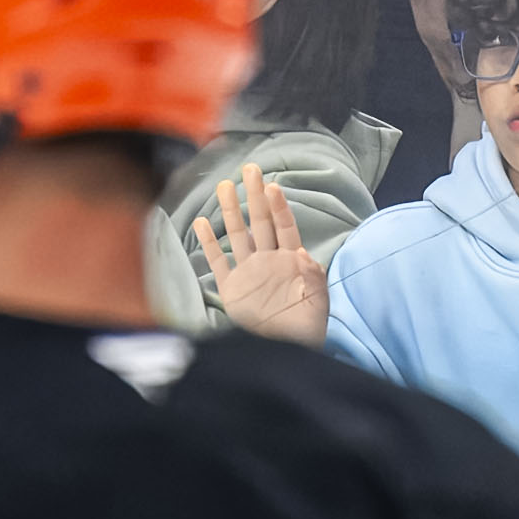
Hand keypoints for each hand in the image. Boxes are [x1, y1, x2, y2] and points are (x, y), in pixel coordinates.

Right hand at [192, 163, 328, 344]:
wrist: (286, 350)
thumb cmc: (308, 327)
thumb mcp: (317, 302)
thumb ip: (312, 277)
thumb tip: (303, 253)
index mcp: (292, 261)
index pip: (284, 227)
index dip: (279, 206)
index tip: (273, 185)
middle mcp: (269, 261)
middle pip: (261, 222)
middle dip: (255, 195)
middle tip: (250, 168)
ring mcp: (249, 272)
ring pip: (238, 235)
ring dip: (232, 211)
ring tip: (224, 186)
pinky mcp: (232, 288)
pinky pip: (218, 261)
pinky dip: (210, 243)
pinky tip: (201, 222)